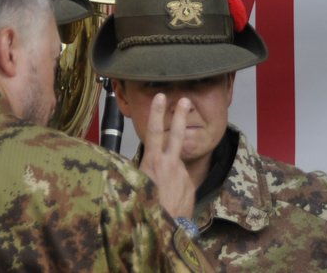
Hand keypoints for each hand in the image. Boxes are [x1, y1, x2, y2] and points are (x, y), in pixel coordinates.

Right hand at [139, 93, 195, 219]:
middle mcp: (170, 165)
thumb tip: (145, 163)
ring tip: (160, 196)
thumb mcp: (135, 186)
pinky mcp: (190, 186)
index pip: (155, 133)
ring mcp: (182, 175)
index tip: (161, 96)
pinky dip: (174, 190)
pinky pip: (181, 184)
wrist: (163, 231)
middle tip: (186, 99)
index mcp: (153, 163)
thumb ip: (142, 171)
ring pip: (175, 169)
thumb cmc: (143, 210)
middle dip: (180, 116)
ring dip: (169, 177)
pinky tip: (168, 204)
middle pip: (177, 135)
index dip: (157, 114)